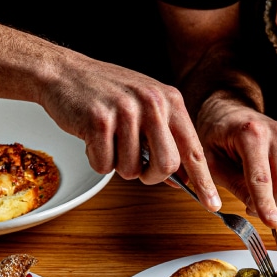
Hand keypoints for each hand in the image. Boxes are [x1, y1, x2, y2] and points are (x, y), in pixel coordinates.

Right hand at [39, 52, 221, 212]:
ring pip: (132, 170)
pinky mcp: (99, 121)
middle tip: (139, 168)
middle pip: (167, 166)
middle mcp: (152, 103)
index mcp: (170, 100)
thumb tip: (184, 178)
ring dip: (119, 165)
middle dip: (151, 176)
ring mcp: (126, 111)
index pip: (194, 149)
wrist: (64, 73)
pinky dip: (98, 160)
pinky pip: (105, 165)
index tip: (212, 204)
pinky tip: (94, 138)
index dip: (204, 181)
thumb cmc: (106, 93)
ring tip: (110, 140)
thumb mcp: (146, 106)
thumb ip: (167, 139)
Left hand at [197, 93, 276, 227]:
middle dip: (270, 206)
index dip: (266, 205)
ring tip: (248, 180)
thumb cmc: (215, 135)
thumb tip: (252, 209)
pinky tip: (262, 170)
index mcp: (251, 133)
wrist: (227, 112)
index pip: (261, 178)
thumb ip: (231, 184)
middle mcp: (275, 133)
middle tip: (249, 209)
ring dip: (271, 194)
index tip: (272, 224)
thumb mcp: (211, 161)